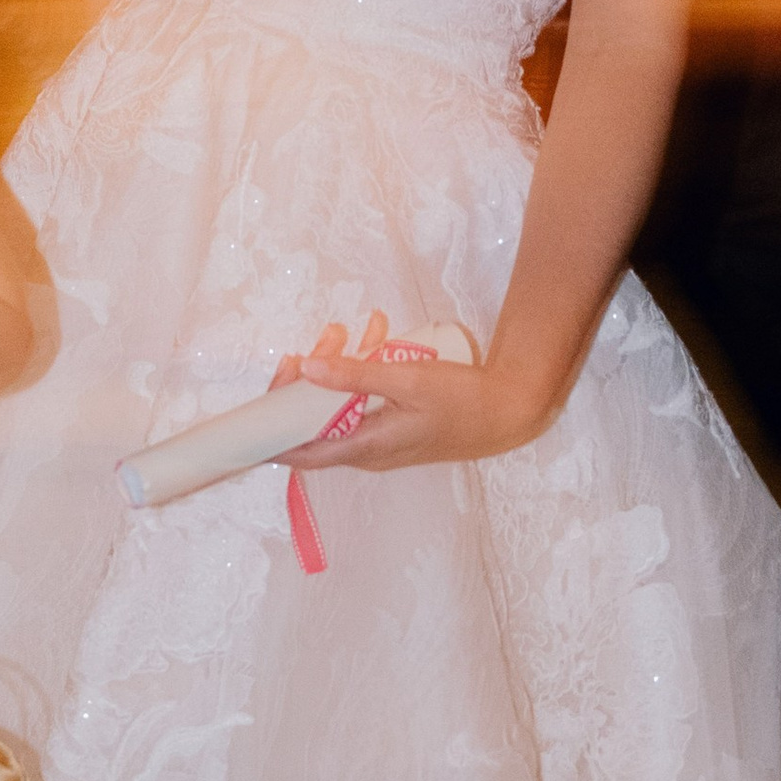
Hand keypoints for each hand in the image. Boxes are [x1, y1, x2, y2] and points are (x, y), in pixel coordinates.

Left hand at [288, 315, 550, 471]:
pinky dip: (363, 371)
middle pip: (313, 419)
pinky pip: (361, 400)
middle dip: (311, 375)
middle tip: (329, 336)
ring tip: (357, 328)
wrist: (510, 413)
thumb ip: (356, 375)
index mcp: (363, 448)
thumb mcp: (409, 381)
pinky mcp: (390, 426)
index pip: (297, 452)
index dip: (271, 427)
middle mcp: (364, 451)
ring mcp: (377, 439)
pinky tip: (378, 337)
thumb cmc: (463, 402)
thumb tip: (306, 367)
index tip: (270, 386)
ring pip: (338, 404)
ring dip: (341, 365)